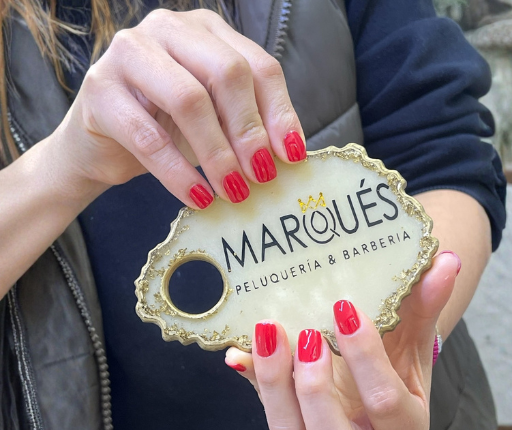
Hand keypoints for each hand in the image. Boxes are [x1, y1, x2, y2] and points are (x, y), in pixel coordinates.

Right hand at [49, 9, 304, 207]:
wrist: (101, 144)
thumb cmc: (166, 127)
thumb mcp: (214, 120)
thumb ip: (245, 123)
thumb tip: (288, 154)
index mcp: (206, 31)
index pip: (258, 65)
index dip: (279, 112)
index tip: (292, 156)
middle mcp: (169, 29)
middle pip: (226, 73)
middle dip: (249, 131)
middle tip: (261, 176)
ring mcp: (130, 52)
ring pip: (189, 100)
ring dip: (217, 153)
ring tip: (233, 190)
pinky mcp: (99, 88)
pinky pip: (148, 136)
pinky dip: (179, 173)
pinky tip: (199, 198)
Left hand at [225, 251, 459, 429]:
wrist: (375, 379)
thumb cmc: (399, 361)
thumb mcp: (414, 337)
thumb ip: (427, 303)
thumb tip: (448, 261)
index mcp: (405, 429)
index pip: (386, 404)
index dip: (366, 358)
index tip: (346, 310)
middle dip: (315, 387)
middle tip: (308, 335)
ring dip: (275, 381)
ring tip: (268, 331)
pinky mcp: (294, 428)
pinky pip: (268, 410)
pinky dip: (252, 379)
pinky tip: (238, 351)